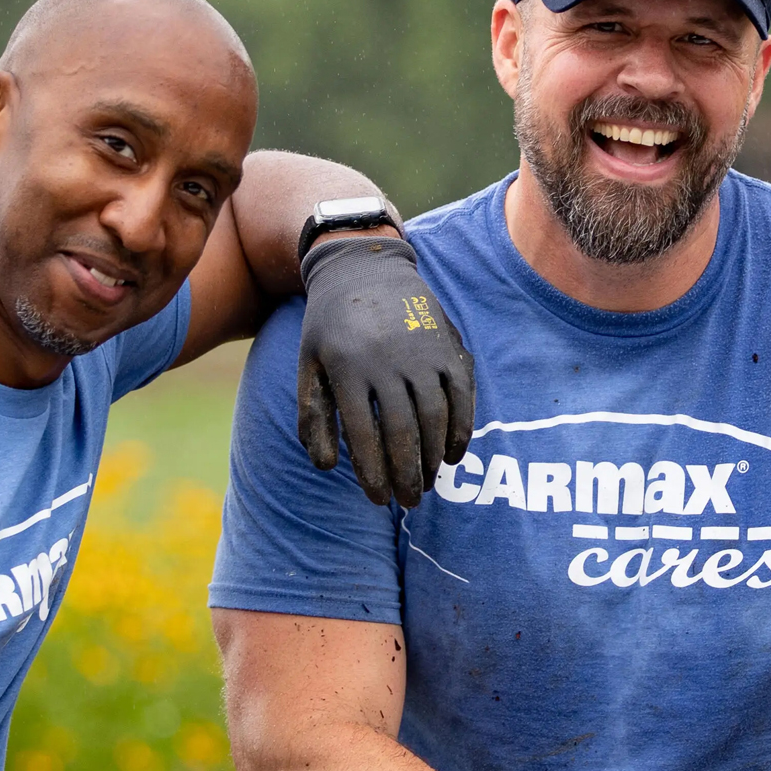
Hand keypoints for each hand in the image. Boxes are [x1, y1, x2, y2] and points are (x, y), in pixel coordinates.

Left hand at [296, 235, 474, 506]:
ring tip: (426, 483)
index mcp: (347, 368)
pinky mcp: (447, 345)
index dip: (373, 473)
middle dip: (407, 475)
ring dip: (433, 459)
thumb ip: (313, 416)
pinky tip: (452, 456)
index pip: (363, 435)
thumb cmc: (330, 327)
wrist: (363, 268)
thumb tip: (327, 468)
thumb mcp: (309, 365)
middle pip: (403, 433)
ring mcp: (422, 351)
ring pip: (435, 419)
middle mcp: (387, 360)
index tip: (378, 500)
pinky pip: (461, 396)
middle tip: (409, 501)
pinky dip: (461, 430)